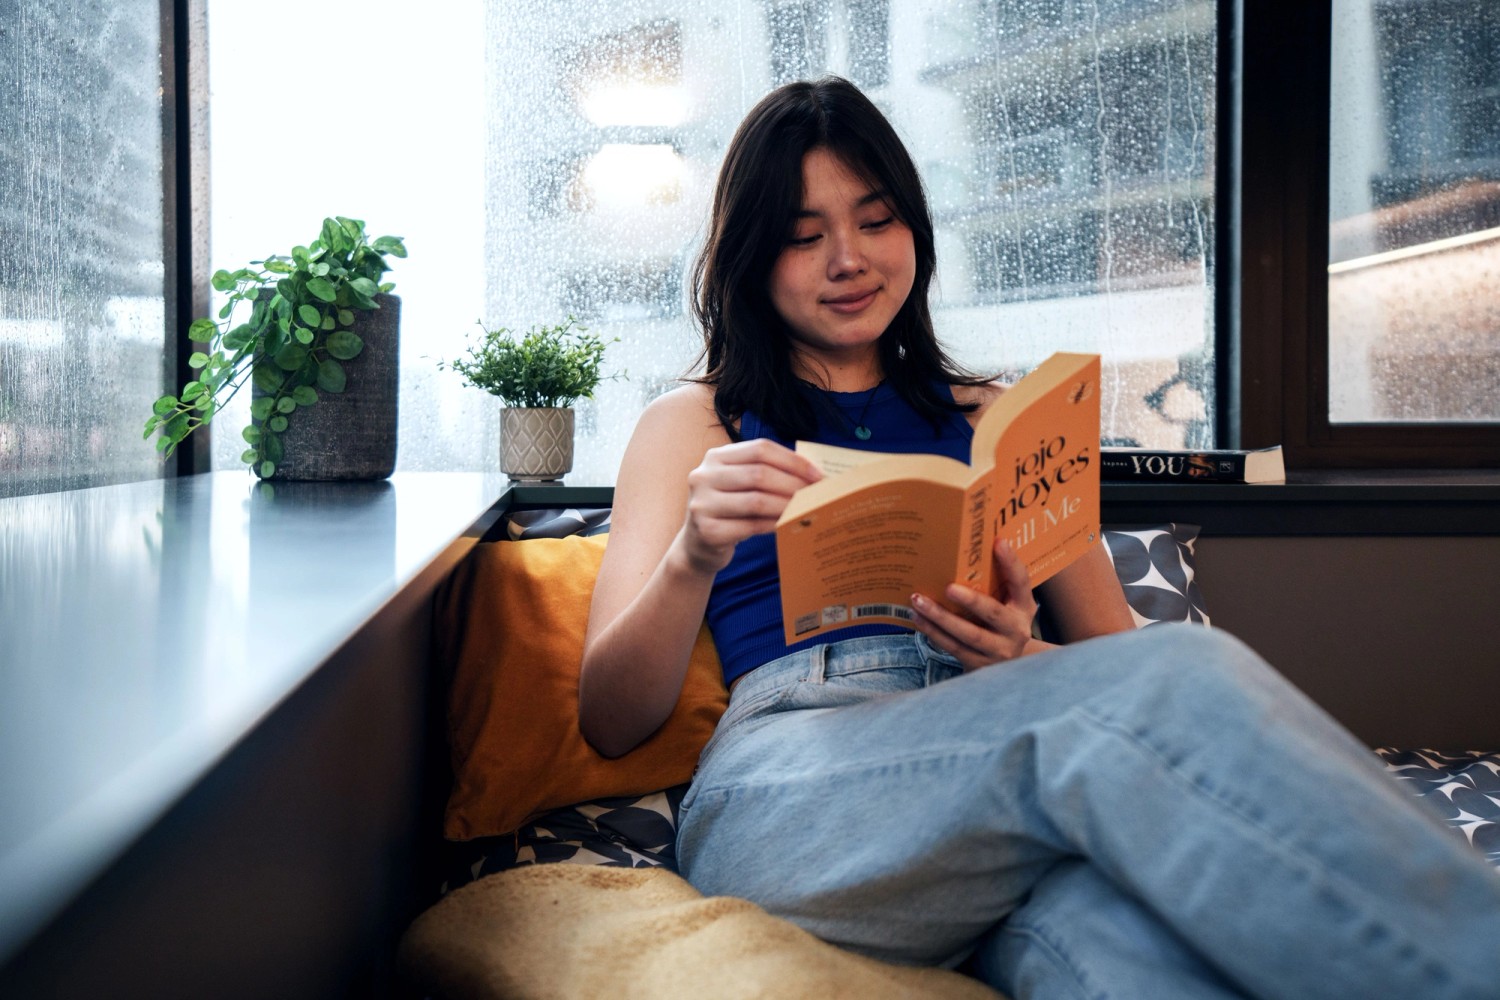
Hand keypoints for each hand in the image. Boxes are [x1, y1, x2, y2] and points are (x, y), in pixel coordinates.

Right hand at [677, 438, 821, 574]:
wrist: (698, 546)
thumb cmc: (728, 511)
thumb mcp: (738, 485)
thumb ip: (764, 473)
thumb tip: (811, 474)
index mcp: (715, 457)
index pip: (760, 449)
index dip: (792, 460)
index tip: (817, 474)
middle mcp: (703, 476)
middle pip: (759, 473)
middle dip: (794, 484)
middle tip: (817, 494)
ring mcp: (702, 504)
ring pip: (756, 500)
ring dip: (787, 505)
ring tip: (806, 509)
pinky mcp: (707, 530)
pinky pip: (751, 525)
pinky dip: (774, 524)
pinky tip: (787, 525)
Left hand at [910, 539, 1038, 669]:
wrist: (1004, 667)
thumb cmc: (999, 623)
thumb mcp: (1007, 604)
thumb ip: (995, 582)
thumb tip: (967, 548)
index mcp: (1023, 607)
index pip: (1021, 582)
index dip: (1011, 563)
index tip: (999, 542)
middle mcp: (1016, 630)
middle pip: (993, 614)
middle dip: (971, 601)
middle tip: (948, 587)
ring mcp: (998, 651)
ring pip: (968, 634)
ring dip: (940, 617)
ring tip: (918, 600)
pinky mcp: (979, 664)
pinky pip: (953, 647)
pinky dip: (933, 632)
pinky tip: (918, 618)